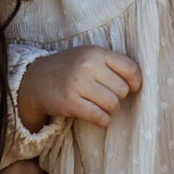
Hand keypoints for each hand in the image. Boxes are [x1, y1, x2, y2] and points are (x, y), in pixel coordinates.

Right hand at [17, 45, 141, 130]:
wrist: (34, 80)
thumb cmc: (68, 69)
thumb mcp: (87, 56)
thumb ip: (110, 64)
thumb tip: (138, 82)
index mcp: (95, 52)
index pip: (130, 68)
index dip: (136, 82)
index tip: (132, 89)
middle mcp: (88, 66)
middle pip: (122, 90)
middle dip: (118, 97)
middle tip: (106, 97)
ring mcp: (78, 84)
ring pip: (113, 104)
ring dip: (110, 110)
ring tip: (100, 107)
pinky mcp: (70, 102)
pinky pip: (99, 116)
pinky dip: (103, 120)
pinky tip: (98, 117)